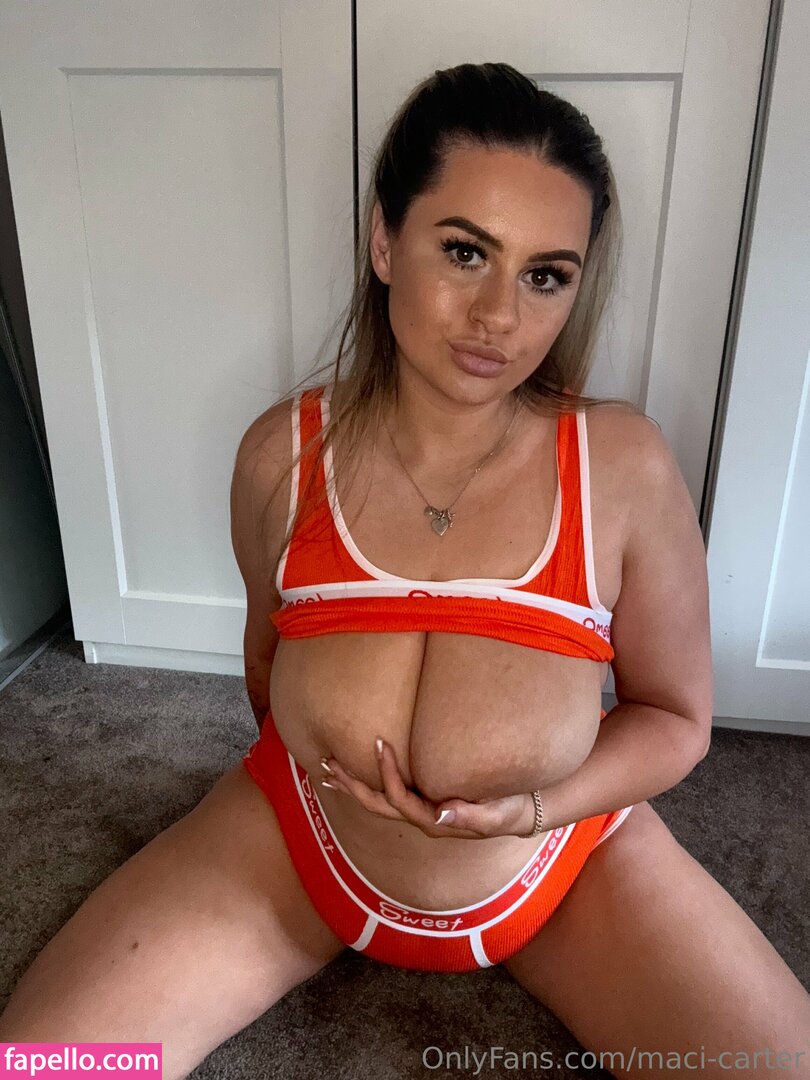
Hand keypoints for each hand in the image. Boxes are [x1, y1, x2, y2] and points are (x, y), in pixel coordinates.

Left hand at [320, 738, 536, 839]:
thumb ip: (470, 814)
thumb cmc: (511, 808)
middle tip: (325, 764)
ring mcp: (420, 808)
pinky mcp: (424, 797)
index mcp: (433, 820)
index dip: (386, 772)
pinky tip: (356, 771)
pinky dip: (368, 781)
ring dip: (351, 784)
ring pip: (377, 799)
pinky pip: (388, 791)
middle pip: (375, 803)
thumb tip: (439, 811)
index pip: (398, 798)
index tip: (381, 741)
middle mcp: (420, 816)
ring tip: (326, 769)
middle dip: (349, 784)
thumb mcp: (497, 814)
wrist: (523, 808)